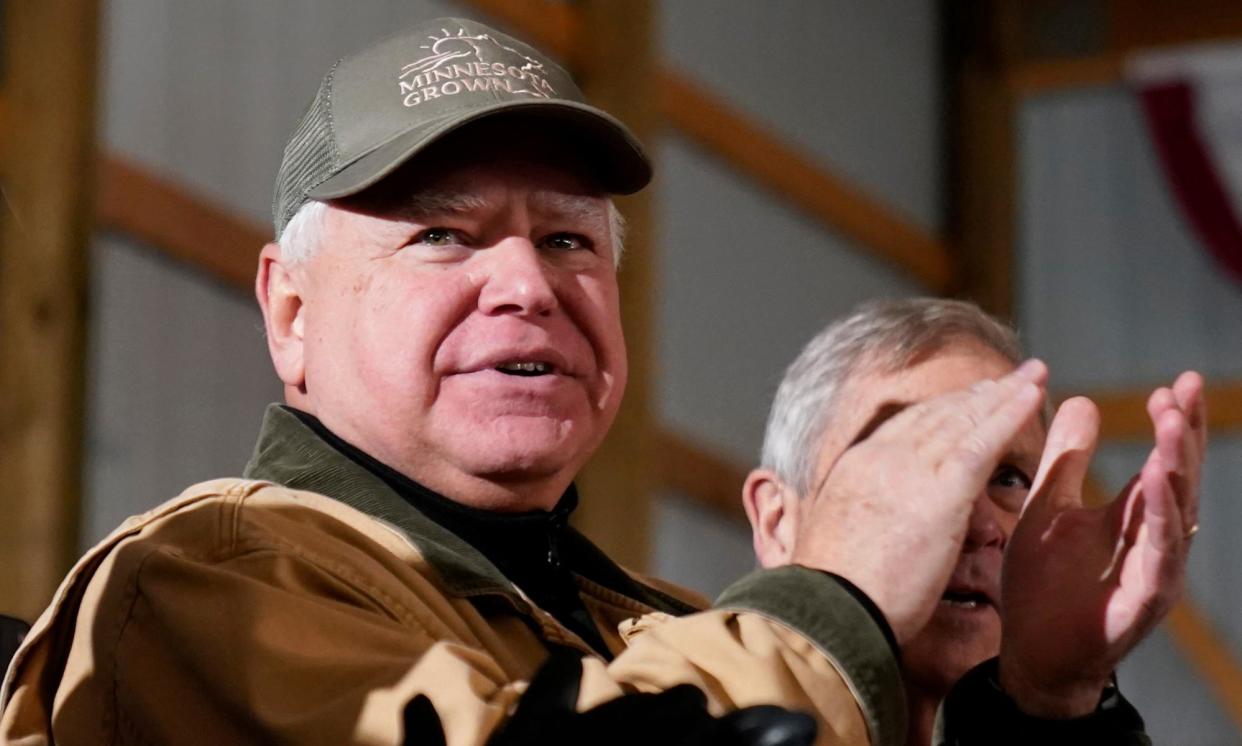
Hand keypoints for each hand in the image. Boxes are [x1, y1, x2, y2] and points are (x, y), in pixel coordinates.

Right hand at [790, 360, 1046, 642]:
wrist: (828, 610)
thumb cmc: (830, 598)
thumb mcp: (835, 545)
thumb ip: (857, 525)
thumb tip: (862, 532)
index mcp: (855, 469)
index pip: (905, 428)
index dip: (940, 412)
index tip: (965, 401)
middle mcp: (882, 458)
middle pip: (938, 415)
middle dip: (975, 395)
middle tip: (1006, 379)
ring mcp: (911, 470)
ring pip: (965, 420)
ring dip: (1003, 395)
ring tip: (1031, 377)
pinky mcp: (942, 493)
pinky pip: (983, 442)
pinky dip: (1010, 415)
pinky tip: (1033, 398)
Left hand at [999, 372, 1205, 716]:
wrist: (1031, 652)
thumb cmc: (1043, 583)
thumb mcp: (1047, 507)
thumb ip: (1065, 460)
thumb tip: (1081, 399)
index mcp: (1132, 516)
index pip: (1164, 461)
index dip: (1173, 424)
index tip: (1173, 383)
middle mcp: (1152, 540)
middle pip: (1180, 479)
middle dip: (1185, 435)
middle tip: (1182, 390)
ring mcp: (1153, 572)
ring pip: (1177, 514)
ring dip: (1177, 468)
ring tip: (1173, 425)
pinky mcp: (1143, 602)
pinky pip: (1160, 558)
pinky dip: (1161, 521)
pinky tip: (1158, 484)